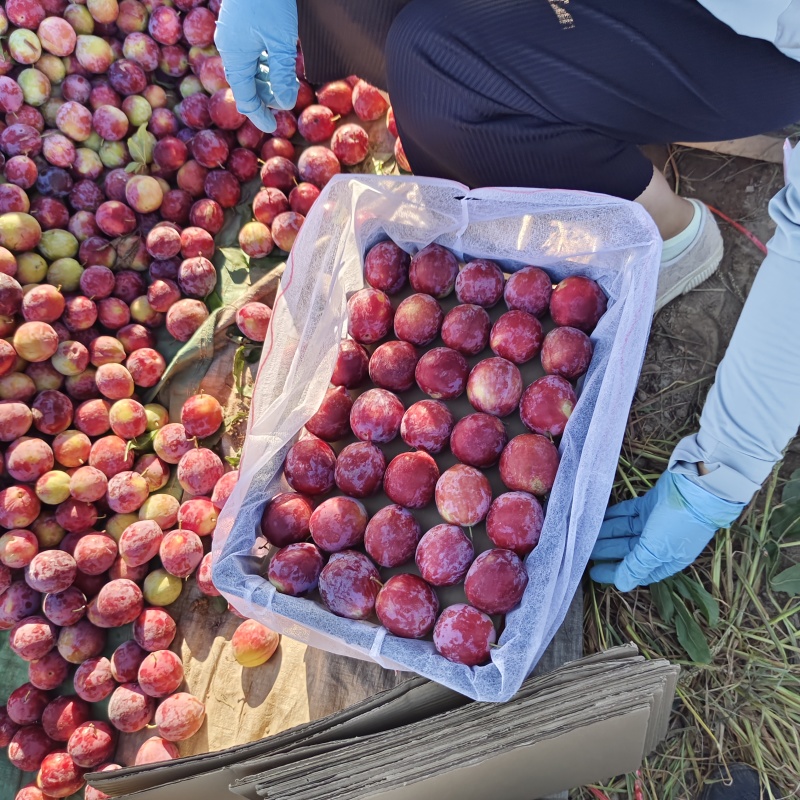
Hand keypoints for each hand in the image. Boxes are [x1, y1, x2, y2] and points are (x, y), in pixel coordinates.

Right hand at [214, 0, 298, 131]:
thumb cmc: (270, 0)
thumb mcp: (281, 41)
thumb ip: (282, 75)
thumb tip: (284, 105)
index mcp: (234, 56)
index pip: (244, 97)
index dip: (259, 115)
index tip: (273, 127)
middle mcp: (230, 47)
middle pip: (248, 83)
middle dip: (267, 95)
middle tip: (288, 101)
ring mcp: (235, 34)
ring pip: (252, 68)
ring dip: (269, 79)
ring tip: (289, 83)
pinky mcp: (242, 24)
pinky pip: (253, 52)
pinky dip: (267, 62)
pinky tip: (281, 62)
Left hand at [589, 471, 743, 590]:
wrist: (697, 488)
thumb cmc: (679, 524)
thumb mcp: (656, 550)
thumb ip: (636, 567)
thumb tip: (621, 585)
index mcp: (666, 560)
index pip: (636, 571)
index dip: (615, 572)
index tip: (594, 571)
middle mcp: (660, 543)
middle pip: (628, 550)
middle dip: (607, 551)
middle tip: (583, 549)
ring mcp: (654, 523)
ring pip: (625, 530)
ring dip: (607, 532)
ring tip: (585, 533)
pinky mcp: (649, 505)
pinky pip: (627, 513)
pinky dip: (613, 515)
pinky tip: (598, 517)